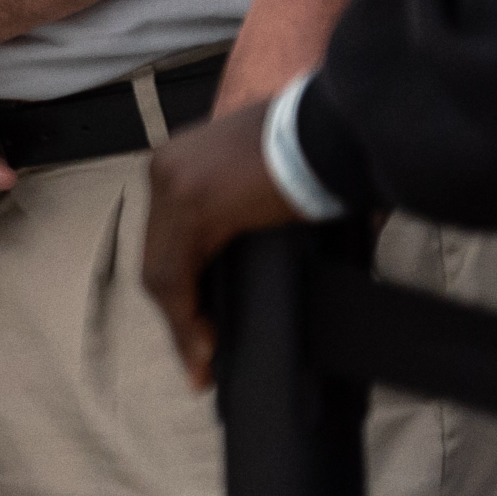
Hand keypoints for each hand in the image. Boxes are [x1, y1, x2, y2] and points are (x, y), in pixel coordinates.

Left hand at [141, 102, 301, 390]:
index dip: (180, 288)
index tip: (197, 332)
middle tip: (198, 359)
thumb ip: (245, 221)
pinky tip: (204, 351)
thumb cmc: (320, 155)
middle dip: (178, 311)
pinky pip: (175, 274)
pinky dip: (187, 317)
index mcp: (182, 159)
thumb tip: (252, 269)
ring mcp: (173, 183)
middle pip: (160, 254)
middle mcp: (167, 167)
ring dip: (182, 324)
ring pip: (162, 270)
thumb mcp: (266, 187)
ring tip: (202, 366)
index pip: (167, 237)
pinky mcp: (193, 204)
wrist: (337, 129)